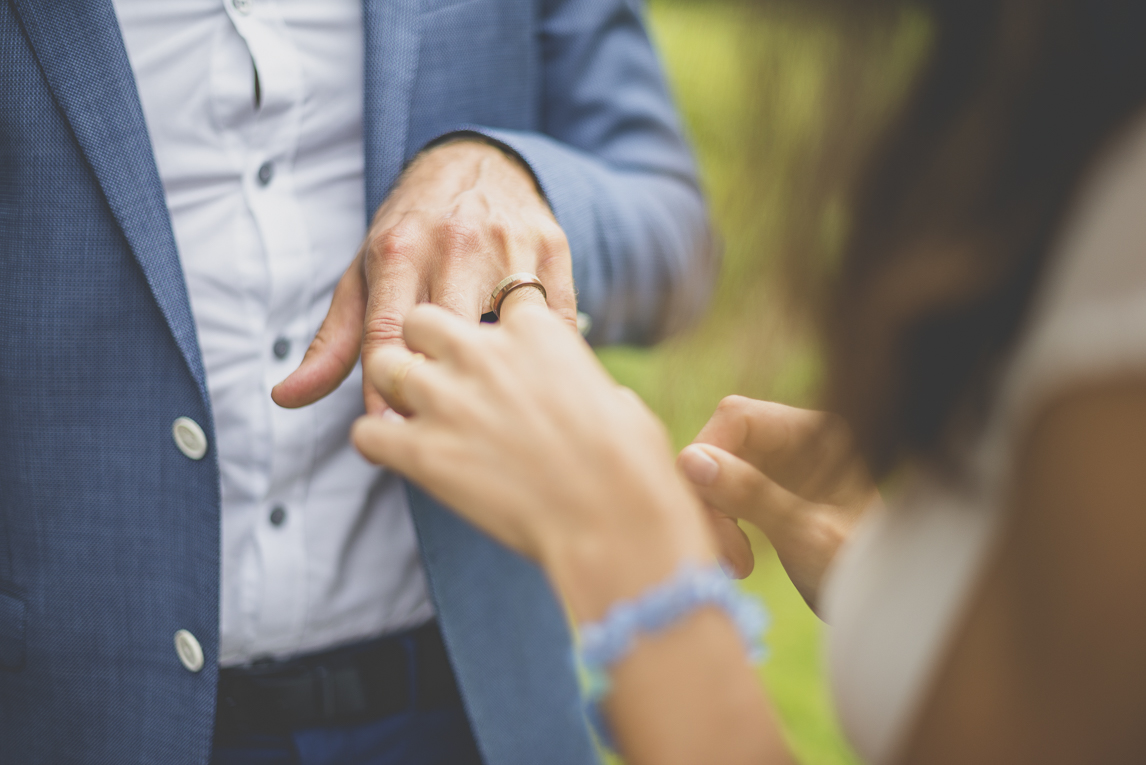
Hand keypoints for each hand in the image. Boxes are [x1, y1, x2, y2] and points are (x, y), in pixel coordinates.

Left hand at [271, 138, 576, 413]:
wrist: (478, 160)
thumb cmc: (414, 230)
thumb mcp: (367, 272)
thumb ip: (334, 340)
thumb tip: (287, 397)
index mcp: (399, 249)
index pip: (388, 335)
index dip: (388, 392)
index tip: (393, 433)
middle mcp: (454, 241)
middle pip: (450, 336)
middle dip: (444, 387)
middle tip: (445, 427)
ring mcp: (508, 242)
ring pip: (508, 330)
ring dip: (501, 375)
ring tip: (494, 410)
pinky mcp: (552, 246)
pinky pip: (555, 321)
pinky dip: (546, 356)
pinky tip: (535, 377)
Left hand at [350, 291, 714, 621]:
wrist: (611, 518)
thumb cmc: (631, 464)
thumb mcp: (619, 402)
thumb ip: (592, 390)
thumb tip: (606, 397)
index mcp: (534, 327)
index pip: (491, 297)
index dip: (491, 323)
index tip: (495, 352)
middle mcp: (481, 350)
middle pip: (422, 318)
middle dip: (423, 344)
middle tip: (437, 377)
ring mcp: (446, 398)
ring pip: (382, 364)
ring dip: (391, 386)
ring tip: (407, 413)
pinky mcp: (420, 450)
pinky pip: (367, 432)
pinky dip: (376, 443)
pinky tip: (397, 455)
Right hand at [676, 396, 879, 610]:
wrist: (882, 609)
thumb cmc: (858, 571)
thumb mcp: (804, 533)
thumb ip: (749, 492)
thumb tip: (689, 459)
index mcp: (816, 432)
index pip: (738, 417)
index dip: (709, 454)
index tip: (705, 508)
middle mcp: (796, 440)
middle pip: (723, 444)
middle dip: (711, 496)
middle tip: (725, 552)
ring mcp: (781, 466)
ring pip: (716, 473)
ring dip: (713, 517)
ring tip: (737, 565)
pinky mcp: (769, 493)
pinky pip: (724, 496)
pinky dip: (722, 527)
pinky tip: (740, 562)